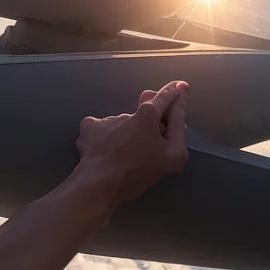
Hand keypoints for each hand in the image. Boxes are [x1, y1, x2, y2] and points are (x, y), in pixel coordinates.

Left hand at [76, 81, 189, 204]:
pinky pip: (103, 130)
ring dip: (127, 136)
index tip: (180, 86)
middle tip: (150, 145)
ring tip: (125, 158)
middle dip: (150, 123)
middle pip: (144, 113)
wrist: (100, 182)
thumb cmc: (139, 171)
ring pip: (123, 125)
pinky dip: (107, 139)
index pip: (165, 97)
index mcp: (147, 114)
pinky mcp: (89, 128)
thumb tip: (179, 102)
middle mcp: (126, 111)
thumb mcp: (173, 155)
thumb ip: (179, 126)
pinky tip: (107, 153)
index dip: (175, 92)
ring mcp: (105, 119)